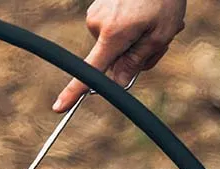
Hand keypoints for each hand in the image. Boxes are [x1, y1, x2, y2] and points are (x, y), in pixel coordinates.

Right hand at [52, 0, 185, 111]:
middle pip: (113, 59)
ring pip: (115, 44)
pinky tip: (145, 11)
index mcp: (113, 33)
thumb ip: (137, 62)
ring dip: (136, 39)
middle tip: (160, 40)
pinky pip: (113, 29)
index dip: (74, 92)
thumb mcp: (160, 33)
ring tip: (153, 18)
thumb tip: (117, 82)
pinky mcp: (98, 6)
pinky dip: (131, 26)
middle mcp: (98, 23)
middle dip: (135, 56)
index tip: (58, 108)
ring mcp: (96, 13)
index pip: (91, 70)